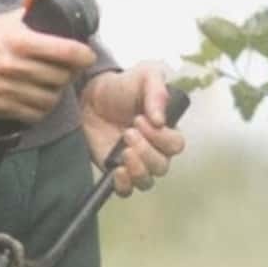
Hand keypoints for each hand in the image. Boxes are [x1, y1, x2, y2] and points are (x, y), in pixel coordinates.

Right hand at [0, 9, 96, 123]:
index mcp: (20, 41)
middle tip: (69, 69)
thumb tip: (63, 12)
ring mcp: (4, 89)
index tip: (87, 56)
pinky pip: (32, 114)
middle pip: (60, 77)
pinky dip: (41, 108)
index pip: (66, 52)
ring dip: (56, 92)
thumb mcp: (14, 18)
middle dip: (70, 73)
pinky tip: (39, 96)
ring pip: (49, 99)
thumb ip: (39, 15)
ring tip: (53, 84)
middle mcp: (12, 66)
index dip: (83, 55)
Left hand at [79, 63, 184, 195]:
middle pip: (162, 166)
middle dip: (146, 151)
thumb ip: (157, 92)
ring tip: (123, 151)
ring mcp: (135, 162)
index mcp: (166, 130)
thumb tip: (160, 120)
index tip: (140, 119)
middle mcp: (154, 150)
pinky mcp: (115, 170)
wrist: (92, 95)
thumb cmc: (123, 86)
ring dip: (138, 169)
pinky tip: (116, 170)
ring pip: (147, 181)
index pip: (175, 145)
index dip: (160, 137)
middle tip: (128, 132)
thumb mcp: (145, 76)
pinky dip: (124, 185)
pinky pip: (126, 190)